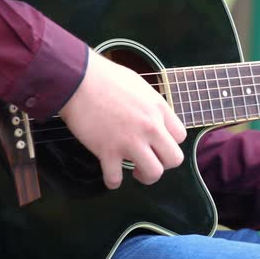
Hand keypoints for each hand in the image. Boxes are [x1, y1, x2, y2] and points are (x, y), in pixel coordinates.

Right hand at [58, 47, 186, 188]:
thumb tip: (152, 117)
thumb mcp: (140, 87)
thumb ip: (150, 106)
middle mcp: (150, 127)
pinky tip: (110, 175)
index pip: (181, 136)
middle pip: (174, 159)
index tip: (157, 142)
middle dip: (164, 163)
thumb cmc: (106, 78)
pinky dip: (113, 181)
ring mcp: (130, 141)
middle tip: (149, 159)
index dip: (170, 142)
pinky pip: (115, 179)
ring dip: (145, 176)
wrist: (78, 80)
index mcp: (159, 109)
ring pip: (154, 174)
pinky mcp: (108, 151)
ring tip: (134, 170)